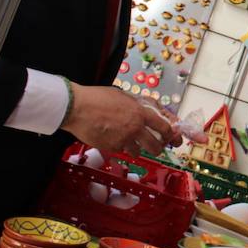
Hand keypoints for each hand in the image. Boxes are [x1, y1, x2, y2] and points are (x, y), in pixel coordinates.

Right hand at [61, 84, 178, 156]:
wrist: (77, 108)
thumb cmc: (98, 98)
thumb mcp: (123, 96)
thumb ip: (136, 105)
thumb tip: (146, 111)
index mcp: (140, 113)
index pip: (164, 127)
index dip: (170, 134)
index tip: (171, 137)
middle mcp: (135, 128)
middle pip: (155, 146)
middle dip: (158, 149)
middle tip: (156, 148)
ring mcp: (123, 140)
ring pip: (138, 151)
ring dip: (136, 149)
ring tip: (130, 142)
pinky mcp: (111, 147)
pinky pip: (121, 150)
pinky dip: (119, 146)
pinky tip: (112, 138)